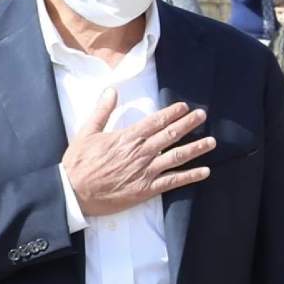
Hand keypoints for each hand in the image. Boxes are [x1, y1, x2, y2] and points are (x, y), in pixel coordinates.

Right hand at [62, 93, 214, 218]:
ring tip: (212, 142)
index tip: (185, 107)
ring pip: (177, 157)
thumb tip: (111, 90)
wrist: (72, 193)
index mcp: (127, 138)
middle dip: (188, 124)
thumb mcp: (86, 133)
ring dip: (196, 148)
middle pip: (170, 135)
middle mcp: (140, 153)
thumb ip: (102, 111)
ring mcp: (145, 172)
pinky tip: (205, 172)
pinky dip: (190, 176)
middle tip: (203, 115)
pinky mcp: (146, 190)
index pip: (155, 121)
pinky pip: (173, 182)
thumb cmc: (78, 163)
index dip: (172, 113)